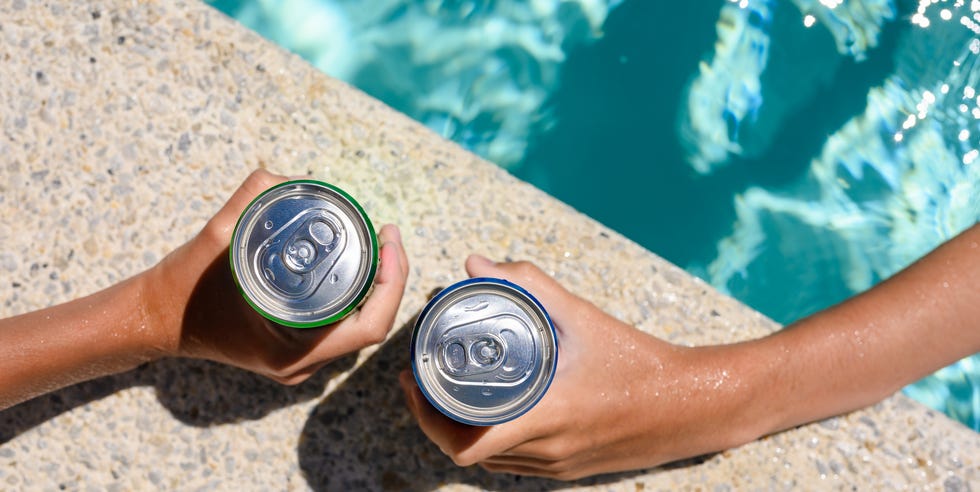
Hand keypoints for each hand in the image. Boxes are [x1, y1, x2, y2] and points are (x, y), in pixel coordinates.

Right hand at [143, 169, 409, 383]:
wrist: (154, 319)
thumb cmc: (183, 288)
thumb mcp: (215, 237)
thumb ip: (253, 199)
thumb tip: (290, 176)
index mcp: (291, 350)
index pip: (369, 325)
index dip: (392, 281)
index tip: (389, 239)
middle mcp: (301, 363)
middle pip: (370, 323)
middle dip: (390, 277)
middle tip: (387, 234)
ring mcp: (299, 360)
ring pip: (358, 325)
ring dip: (375, 285)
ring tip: (378, 243)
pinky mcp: (294, 349)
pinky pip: (340, 324)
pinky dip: (354, 294)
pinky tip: (355, 262)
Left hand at [399, 256, 760, 479]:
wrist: (691, 406)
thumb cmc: (640, 362)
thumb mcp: (583, 318)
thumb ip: (530, 285)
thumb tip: (477, 263)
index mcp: (546, 419)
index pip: (465, 444)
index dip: (426, 419)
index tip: (413, 381)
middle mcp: (547, 452)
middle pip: (467, 451)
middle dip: (434, 419)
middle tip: (422, 380)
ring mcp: (557, 466)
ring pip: (488, 460)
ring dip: (461, 430)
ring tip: (448, 389)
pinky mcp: (568, 469)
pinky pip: (514, 462)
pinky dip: (492, 438)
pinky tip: (490, 407)